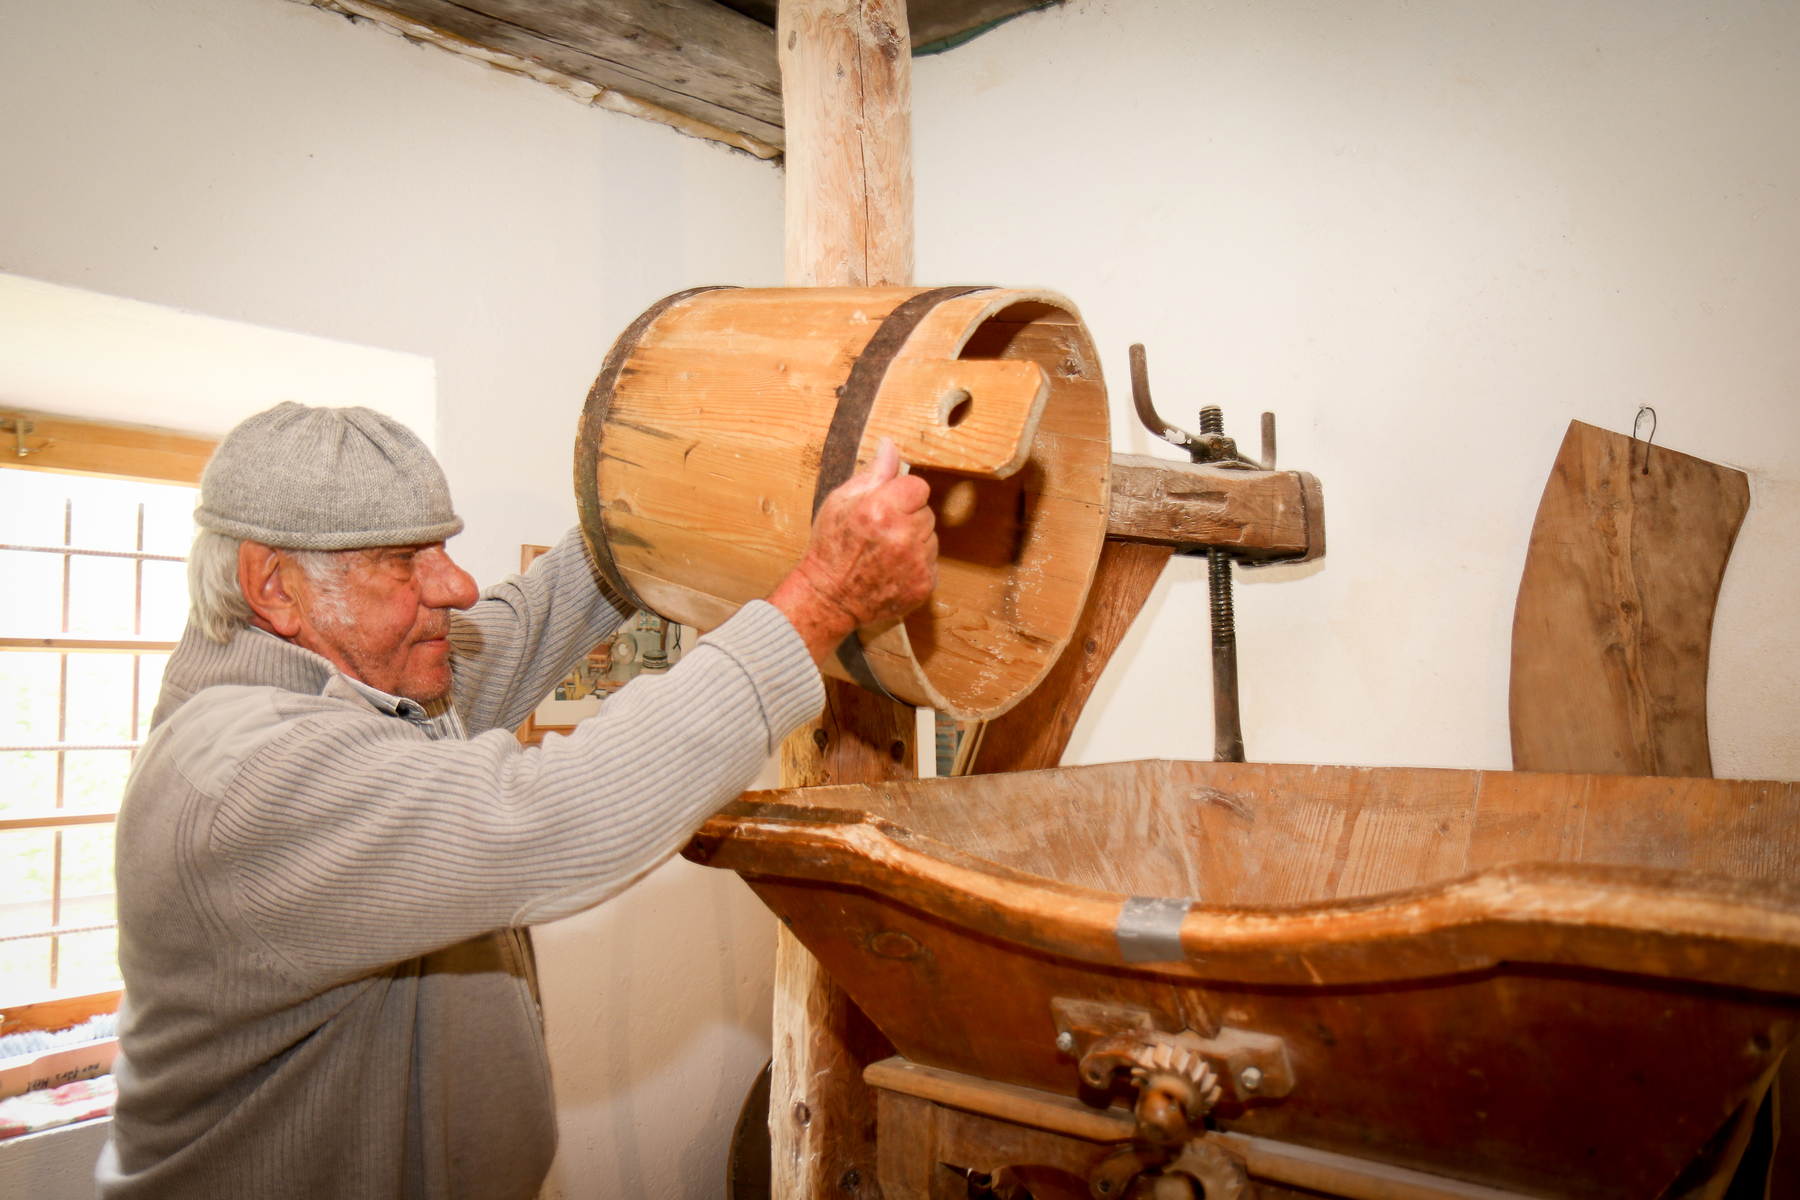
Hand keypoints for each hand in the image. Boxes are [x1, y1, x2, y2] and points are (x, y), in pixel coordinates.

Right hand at [769, 439, 938, 664]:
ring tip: (885, 551)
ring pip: (930, 537)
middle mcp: (904, 536)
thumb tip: (890, 446)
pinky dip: (916, 563)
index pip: (918, 486)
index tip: (885, 506)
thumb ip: (873, 473)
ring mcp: (917, 562)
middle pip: (926, 512)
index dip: (902, 494)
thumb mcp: (840, 501)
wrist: (828, 598)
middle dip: (908, 517)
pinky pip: (931, 561)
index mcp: (882, 509)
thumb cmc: (830, 548)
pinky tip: (892, 568)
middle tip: (881, 531)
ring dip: (914, 540)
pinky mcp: (924, 583)